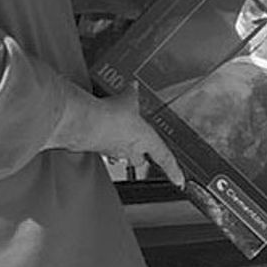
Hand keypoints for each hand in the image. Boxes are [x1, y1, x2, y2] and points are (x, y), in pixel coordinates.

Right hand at [49, 83, 184, 188]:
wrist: (86, 123)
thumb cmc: (110, 116)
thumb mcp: (127, 98)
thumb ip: (132, 94)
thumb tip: (133, 86)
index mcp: (145, 140)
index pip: (165, 157)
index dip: (174, 169)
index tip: (180, 180)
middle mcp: (130, 150)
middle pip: (140, 159)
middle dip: (141, 153)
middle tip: (142, 145)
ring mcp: (113, 151)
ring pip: (122, 154)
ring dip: (122, 144)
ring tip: (118, 128)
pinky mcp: (98, 148)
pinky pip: (105, 145)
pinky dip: (105, 137)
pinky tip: (101, 125)